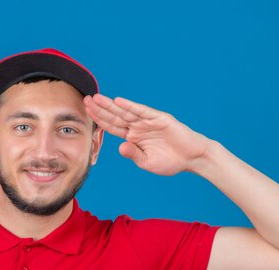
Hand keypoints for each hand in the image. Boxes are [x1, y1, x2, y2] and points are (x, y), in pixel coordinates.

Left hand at [84, 93, 211, 175]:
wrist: (192, 158)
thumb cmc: (170, 161)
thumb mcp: (147, 162)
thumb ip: (133, 154)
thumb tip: (120, 147)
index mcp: (133, 137)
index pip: (112, 126)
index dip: (99, 119)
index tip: (86, 112)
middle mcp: (138, 126)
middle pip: (115, 116)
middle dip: (100, 109)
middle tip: (86, 99)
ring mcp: (148, 121)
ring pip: (126, 112)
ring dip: (111, 105)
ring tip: (97, 98)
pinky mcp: (160, 118)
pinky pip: (143, 112)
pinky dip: (131, 106)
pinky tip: (119, 101)